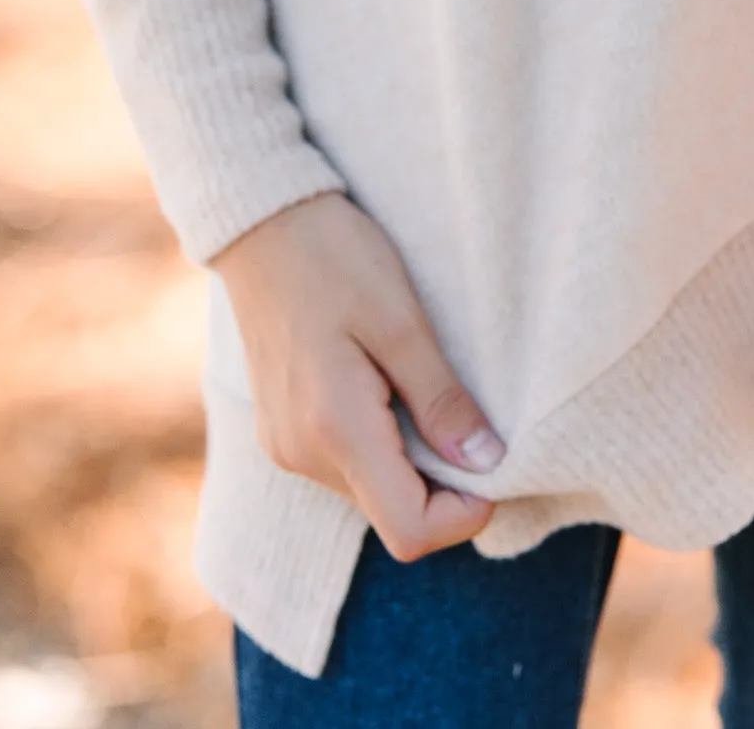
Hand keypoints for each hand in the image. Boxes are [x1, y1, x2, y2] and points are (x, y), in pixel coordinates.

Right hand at [214, 190, 504, 560]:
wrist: (261, 222)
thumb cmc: (334, 256)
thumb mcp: (402, 319)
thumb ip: (441, 399)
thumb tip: (487, 463)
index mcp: (335, 429)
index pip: (409, 531)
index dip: (463, 514)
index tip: (493, 462)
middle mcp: (302, 454)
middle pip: (392, 515)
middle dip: (442, 485)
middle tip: (467, 415)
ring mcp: (285, 446)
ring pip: (370, 491)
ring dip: (410, 461)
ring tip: (423, 388)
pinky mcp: (281, 431)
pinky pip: (345, 465)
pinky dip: (380, 444)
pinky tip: (388, 385)